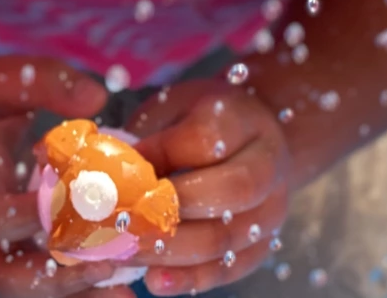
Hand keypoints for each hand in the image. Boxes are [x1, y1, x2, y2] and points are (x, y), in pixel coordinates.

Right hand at [0, 55, 136, 297]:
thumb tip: (97, 99)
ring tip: (125, 296)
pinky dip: (79, 284)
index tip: (76, 205)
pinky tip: (121, 283)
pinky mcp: (22, 247)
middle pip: (9, 274)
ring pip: (31, 288)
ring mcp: (3, 244)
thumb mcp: (4, 78)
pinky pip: (47, 279)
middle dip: (58, 277)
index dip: (30, 218)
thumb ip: (48, 83)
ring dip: (75, 292)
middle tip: (104, 267)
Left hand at [125, 80, 290, 295]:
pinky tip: (154, 281)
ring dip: (170, 252)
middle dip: (170, 210)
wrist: (259, 139)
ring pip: (226, 239)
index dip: (160, 155)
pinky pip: (228, 269)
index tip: (121, 167)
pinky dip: (189, 279)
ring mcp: (271, 211)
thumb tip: (115, 171)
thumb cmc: (205, 119)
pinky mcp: (263, 246)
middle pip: (228, 193)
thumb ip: (154, 133)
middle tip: (122, 219)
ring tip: (126, 252)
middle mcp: (268, 166)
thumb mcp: (179, 107)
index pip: (206, 140)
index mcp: (245, 119)